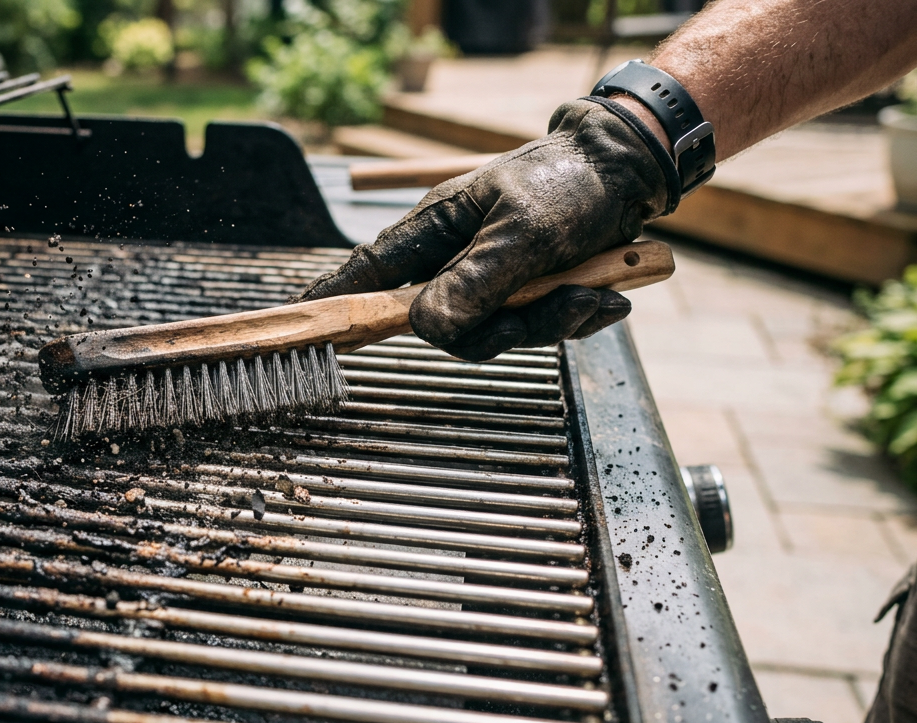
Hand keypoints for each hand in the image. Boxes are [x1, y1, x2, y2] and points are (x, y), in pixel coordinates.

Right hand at [295, 99, 670, 359]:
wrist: (633, 170)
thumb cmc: (570, 184)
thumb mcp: (525, 234)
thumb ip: (475, 282)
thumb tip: (426, 326)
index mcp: (436, 230)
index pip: (370, 272)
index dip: (336, 300)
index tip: (308, 326)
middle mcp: (454, 257)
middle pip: (444, 324)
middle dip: (501, 327)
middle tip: (548, 305)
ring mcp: (489, 276)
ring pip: (495, 332)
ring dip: (551, 320)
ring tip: (593, 293)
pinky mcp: (525, 290)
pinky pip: (534, 329)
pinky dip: (573, 317)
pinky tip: (603, 296)